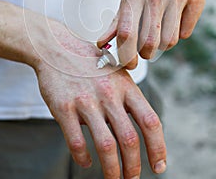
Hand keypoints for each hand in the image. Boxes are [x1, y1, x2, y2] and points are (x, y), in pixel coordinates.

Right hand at [31, 20, 166, 178]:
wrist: (57, 49)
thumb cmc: (90, 65)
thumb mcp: (117, 74)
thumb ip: (129, 98)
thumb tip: (143, 131)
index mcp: (126, 87)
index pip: (150, 121)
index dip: (158, 148)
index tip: (159, 167)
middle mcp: (109, 94)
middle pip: (130, 139)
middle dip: (134, 167)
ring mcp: (86, 100)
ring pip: (106, 145)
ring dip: (112, 170)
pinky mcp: (64, 107)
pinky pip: (76, 141)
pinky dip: (83, 158)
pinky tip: (86, 162)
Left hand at [97, 0, 204, 65]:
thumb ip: (116, 21)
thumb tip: (101, 44)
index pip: (126, 33)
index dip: (126, 55)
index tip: (129, 65)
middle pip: (148, 42)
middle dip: (146, 53)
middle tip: (146, 49)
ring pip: (168, 41)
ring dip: (163, 43)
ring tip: (161, 29)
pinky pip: (185, 33)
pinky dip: (179, 33)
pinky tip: (176, 18)